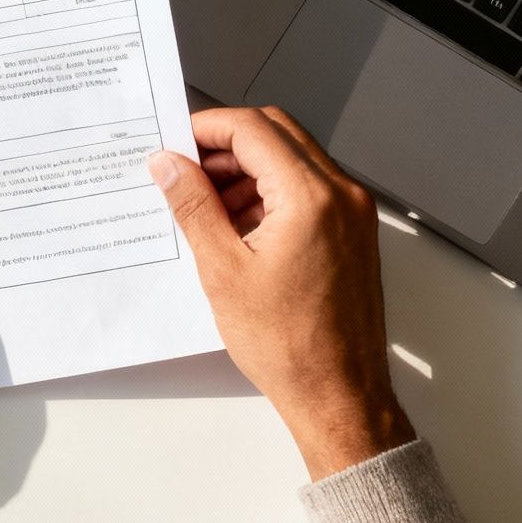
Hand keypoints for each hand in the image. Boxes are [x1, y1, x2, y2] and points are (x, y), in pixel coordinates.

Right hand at [148, 107, 414, 479]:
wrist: (338, 394)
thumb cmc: (288, 345)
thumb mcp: (223, 270)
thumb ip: (194, 206)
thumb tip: (169, 165)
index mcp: (311, 197)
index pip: (253, 129)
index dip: (207, 128)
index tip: (174, 144)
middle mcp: (342, 194)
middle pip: (277, 134)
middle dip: (226, 145)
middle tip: (185, 170)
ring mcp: (353, 213)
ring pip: (293, 160)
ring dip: (247, 170)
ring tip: (206, 207)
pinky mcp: (353, 232)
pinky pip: (308, 190)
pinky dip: (271, 193)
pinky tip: (237, 226)